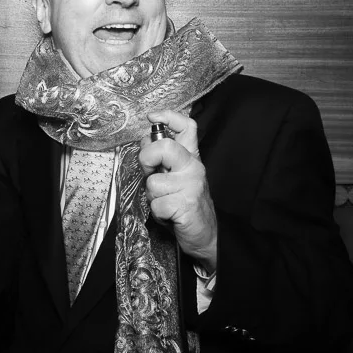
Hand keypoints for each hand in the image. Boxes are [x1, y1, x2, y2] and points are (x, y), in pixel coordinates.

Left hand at [138, 110, 216, 271]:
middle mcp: (193, 167)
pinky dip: (157, 214)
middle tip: (150, 172)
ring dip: (152, 197)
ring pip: (153, 182)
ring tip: (166, 202)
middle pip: (165, 147)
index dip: (168, 116)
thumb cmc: (186, 205)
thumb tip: (145, 140)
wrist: (207, 235)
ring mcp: (191, 185)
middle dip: (147, 158)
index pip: (187, 126)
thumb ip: (162, 159)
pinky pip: (156, 205)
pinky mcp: (186, 205)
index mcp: (191, 158)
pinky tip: (170, 215)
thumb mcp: (176, 177)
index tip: (153, 117)